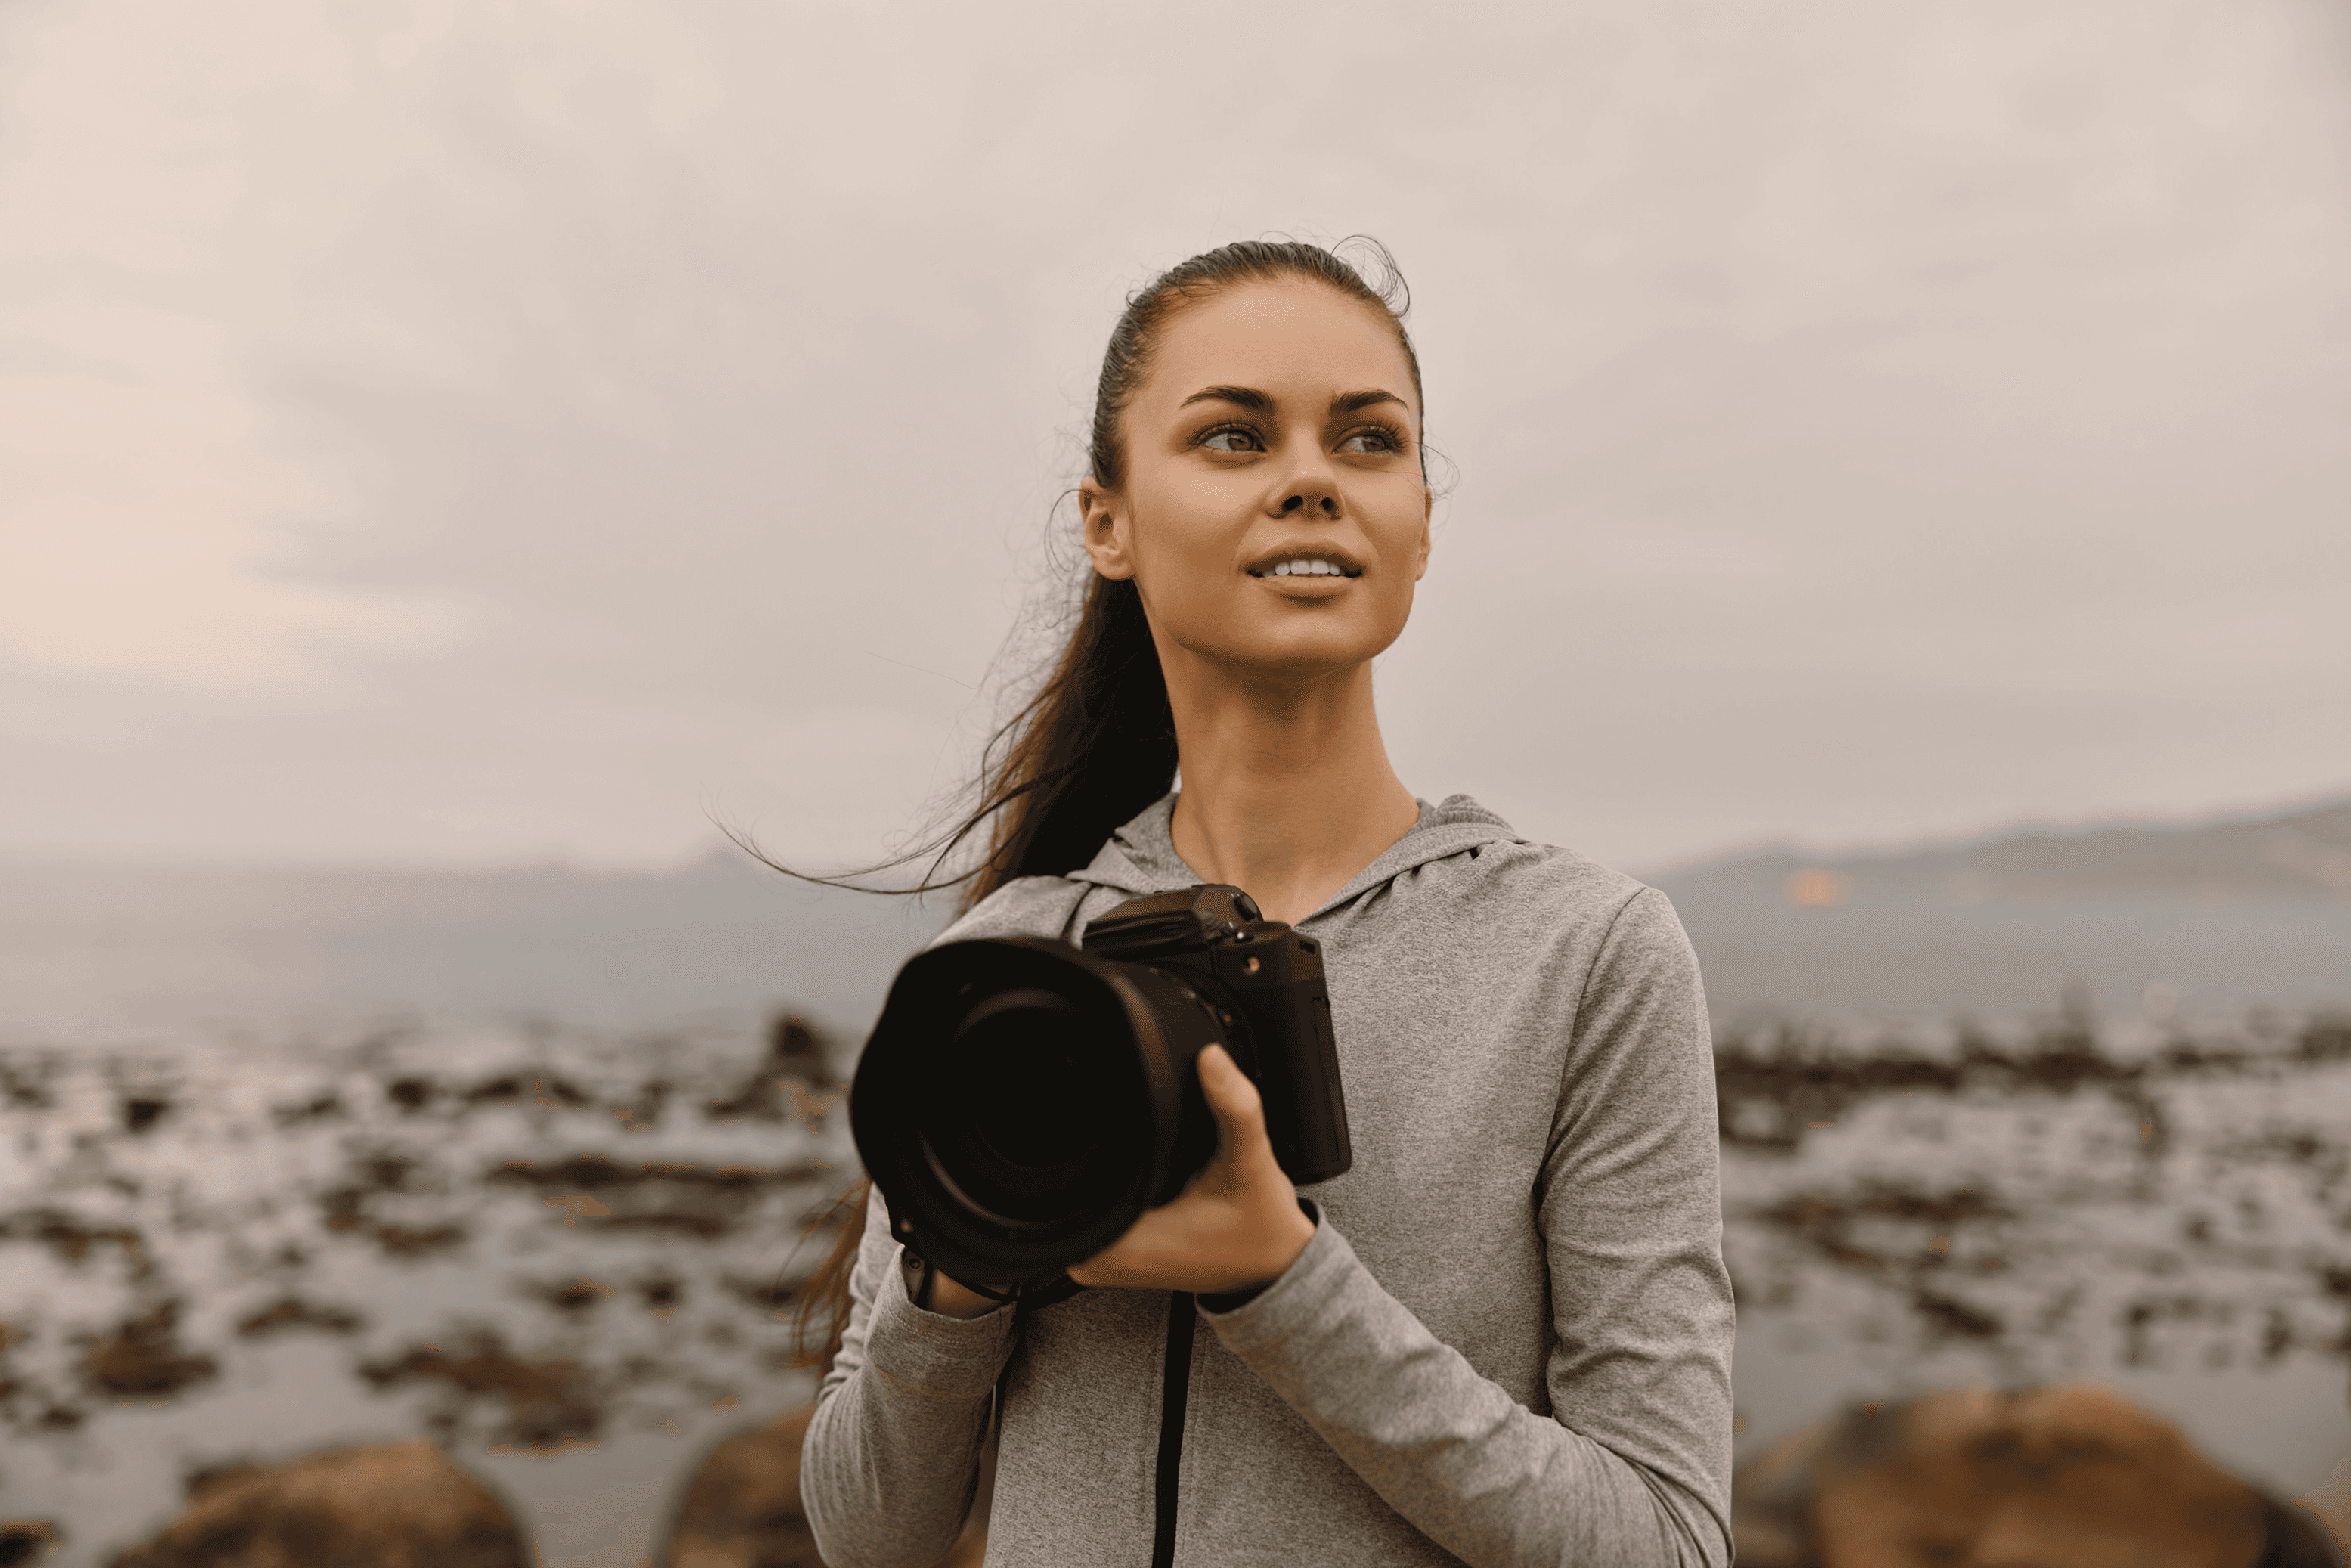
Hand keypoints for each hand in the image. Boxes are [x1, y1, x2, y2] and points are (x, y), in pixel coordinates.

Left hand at [1066, 1044, 1315, 1294]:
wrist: (1277, 1270)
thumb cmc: (1261, 1231)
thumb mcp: (1251, 1164)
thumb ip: (1234, 1109)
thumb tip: (1210, 1060)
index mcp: (1124, 1246)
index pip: (1063, 1185)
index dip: (1073, 1139)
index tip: (1102, 1114)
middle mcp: (1104, 1262)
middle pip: (1062, 1186)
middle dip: (1091, 1148)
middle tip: (1129, 1126)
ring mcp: (1106, 1263)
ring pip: (1073, 1198)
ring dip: (1099, 1167)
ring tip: (1136, 1146)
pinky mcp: (1117, 1257)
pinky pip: (1092, 1209)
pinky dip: (1111, 1184)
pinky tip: (1139, 1168)